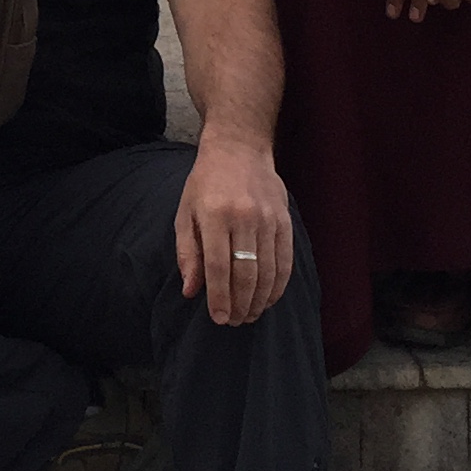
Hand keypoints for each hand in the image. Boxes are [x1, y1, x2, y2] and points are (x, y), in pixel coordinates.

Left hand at [175, 134, 293, 323]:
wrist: (239, 148)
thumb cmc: (206, 183)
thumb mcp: (186, 212)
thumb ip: (188, 253)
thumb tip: (191, 291)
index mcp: (214, 215)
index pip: (218, 266)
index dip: (219, 297)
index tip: (220, 318)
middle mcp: (244, 217)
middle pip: (246, 273)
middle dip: (241, 304)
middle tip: (235, 321)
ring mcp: (268, 219)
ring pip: (268, 271)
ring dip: (260, 300)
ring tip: (250, 315)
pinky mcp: (285, 220)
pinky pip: (285, 260)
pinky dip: (278, 285)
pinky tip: (269, 298)